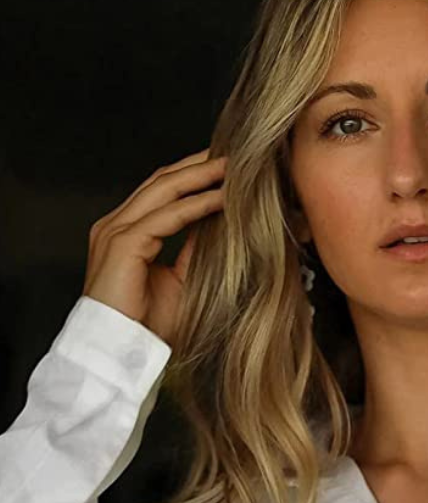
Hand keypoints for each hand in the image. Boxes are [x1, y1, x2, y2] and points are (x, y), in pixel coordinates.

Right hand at [85, 151, 225, 346]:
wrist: (120, 348)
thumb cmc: (149, 322)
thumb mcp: (183, 278)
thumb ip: (196, 249)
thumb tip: (221, 224)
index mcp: (127, 230)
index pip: (162, 191)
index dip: (195, 175)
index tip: (229, 167)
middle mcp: (117, 224)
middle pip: (162, 180)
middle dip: (200, 164)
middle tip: (235, 154)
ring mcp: (116, 231)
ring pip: (163, 190)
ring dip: (201, 176)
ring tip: (234, 167)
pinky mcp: (123, 244)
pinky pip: (166, 216)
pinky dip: (197, 204)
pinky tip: (223, 198)